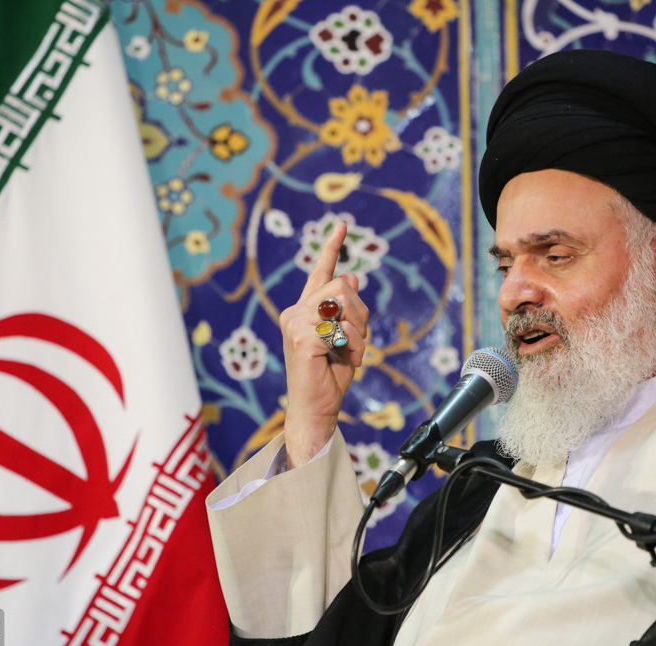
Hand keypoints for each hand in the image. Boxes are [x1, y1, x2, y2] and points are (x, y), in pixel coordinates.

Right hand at [279, 221, 368, 468]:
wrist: (316, 410)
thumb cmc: (329, 378)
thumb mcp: (346, 338)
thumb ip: (347, 311)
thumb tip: (352, 277)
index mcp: (304, 311)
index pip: (320, 273)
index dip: (332, 248)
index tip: (342, 225)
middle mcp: (294, 313)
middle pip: (343, 286)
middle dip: (361, 313)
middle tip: (356, 343)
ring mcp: (294, 324)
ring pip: (345, 302)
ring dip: (358, 331)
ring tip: (350, 355)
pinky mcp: (302, 338)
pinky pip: (342, 327)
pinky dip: (353, 346)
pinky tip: (345, 362)